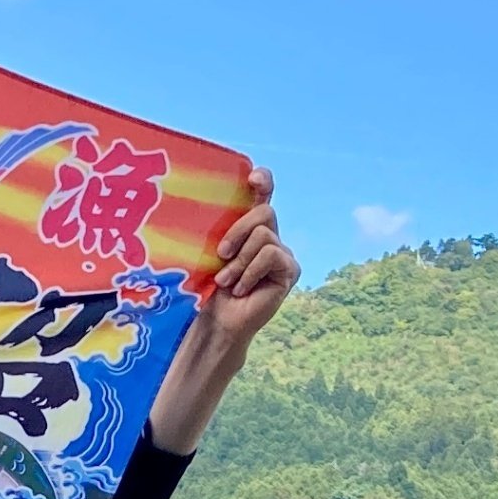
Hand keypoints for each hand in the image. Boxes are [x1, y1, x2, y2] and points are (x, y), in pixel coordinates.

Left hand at [192, 169, 295, 352]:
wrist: (218, 320)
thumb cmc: (209, 286)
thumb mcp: (209, 251)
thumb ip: (219, 228)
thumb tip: (207, 203)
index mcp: (250, 226)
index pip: (264, 193)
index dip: (263, 180)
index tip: (252, 178)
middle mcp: (270, 236)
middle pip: (265, 211)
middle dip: (238, 230)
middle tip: (221, 254)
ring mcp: (283, 253)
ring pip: (265, 235)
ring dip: (240, 261)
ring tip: (227, 281)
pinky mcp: (290, 270)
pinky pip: (271, 255)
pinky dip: (250, 271)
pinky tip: (241, 289)